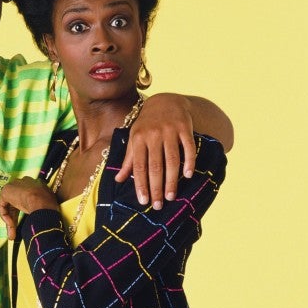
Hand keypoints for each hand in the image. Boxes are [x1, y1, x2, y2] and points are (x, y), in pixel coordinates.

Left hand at [0, 177, 58, 239]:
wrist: (42, 202)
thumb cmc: (49, 205)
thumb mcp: (48, 204)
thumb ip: (41, 205)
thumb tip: (40, 216)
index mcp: (35, 183)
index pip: (26, 197)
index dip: (24, 209)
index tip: (26, 219)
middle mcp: (24, 182)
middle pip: (16, 202)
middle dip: (15, 218)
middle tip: (15, 232)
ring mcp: (14, 185)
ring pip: (9, 205)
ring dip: (10, 220)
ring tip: (12, 234)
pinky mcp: (6, 191)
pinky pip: (3, 205)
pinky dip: (5, 216)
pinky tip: (11, 224)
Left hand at [115, 93, 196, 208]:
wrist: (165, 101)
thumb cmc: (146, 125)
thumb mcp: (134, 139)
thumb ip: (129, 160)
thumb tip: (118, 180)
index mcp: (138, 139)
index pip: (139, 166)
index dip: (141, 184)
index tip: (143, 201)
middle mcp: (153, 135)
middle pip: (155, 166)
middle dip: (156, 187)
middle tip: (158, 205)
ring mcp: (170, 131)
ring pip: (172, 159)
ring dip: (172, 180)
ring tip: (171, 196)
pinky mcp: (185, 128)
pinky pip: (188, 147)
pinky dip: (189, 161)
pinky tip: (187, 175)